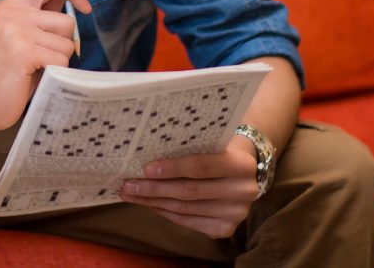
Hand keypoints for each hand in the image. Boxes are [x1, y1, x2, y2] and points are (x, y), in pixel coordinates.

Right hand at [0, 0, 91, 132]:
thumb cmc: (7, 72)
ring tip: (36, 67)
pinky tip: (34, 76)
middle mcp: (13, 13)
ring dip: (59, 60)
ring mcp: (17, 32)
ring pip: (67, 43)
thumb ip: (42, 17)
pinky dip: (55, 73)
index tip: (84, 7)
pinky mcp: (24, 52)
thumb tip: (70, 1)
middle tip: (41, 57)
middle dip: (63, 44)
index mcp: (12, 5)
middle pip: (66, 21)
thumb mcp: (21, 35)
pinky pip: (61, 60)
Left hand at [120, 135, 258, 237]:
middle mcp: (243, 191)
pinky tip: (150, 204)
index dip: (172, 168)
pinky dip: (166, 212)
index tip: (145, 169)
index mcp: (241, 164)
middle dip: (154, 188)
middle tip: (128, 185)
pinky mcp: (225, 229)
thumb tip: (145, 155)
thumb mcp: (212, 144)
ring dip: (154, 202)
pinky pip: (188, 221)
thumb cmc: (220, 151)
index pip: (201, 167)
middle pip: (190, 191)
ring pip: (185, 208)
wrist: (245, 173)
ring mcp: (235, 213)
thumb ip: (189, 148)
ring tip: (132, 194)